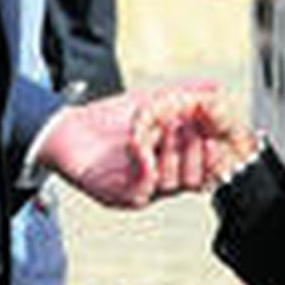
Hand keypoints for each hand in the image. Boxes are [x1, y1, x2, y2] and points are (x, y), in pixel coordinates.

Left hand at [35, 81, 217, 208]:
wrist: (68, 128)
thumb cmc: (110, 119)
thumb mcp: (153, 100)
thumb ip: (185, 95)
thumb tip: (215, 89)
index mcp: (175, 163)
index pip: (209, 168)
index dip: (217, 151)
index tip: (216, 129)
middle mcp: (162, 181)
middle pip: (196, 179)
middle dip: (195, 148)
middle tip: (186, 122)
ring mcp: (141, 190)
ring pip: (171, 183)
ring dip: (167, 150)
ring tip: (158, 124)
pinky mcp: (118, 196)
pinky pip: (142, 190)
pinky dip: (145, 166)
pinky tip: (140, 144)